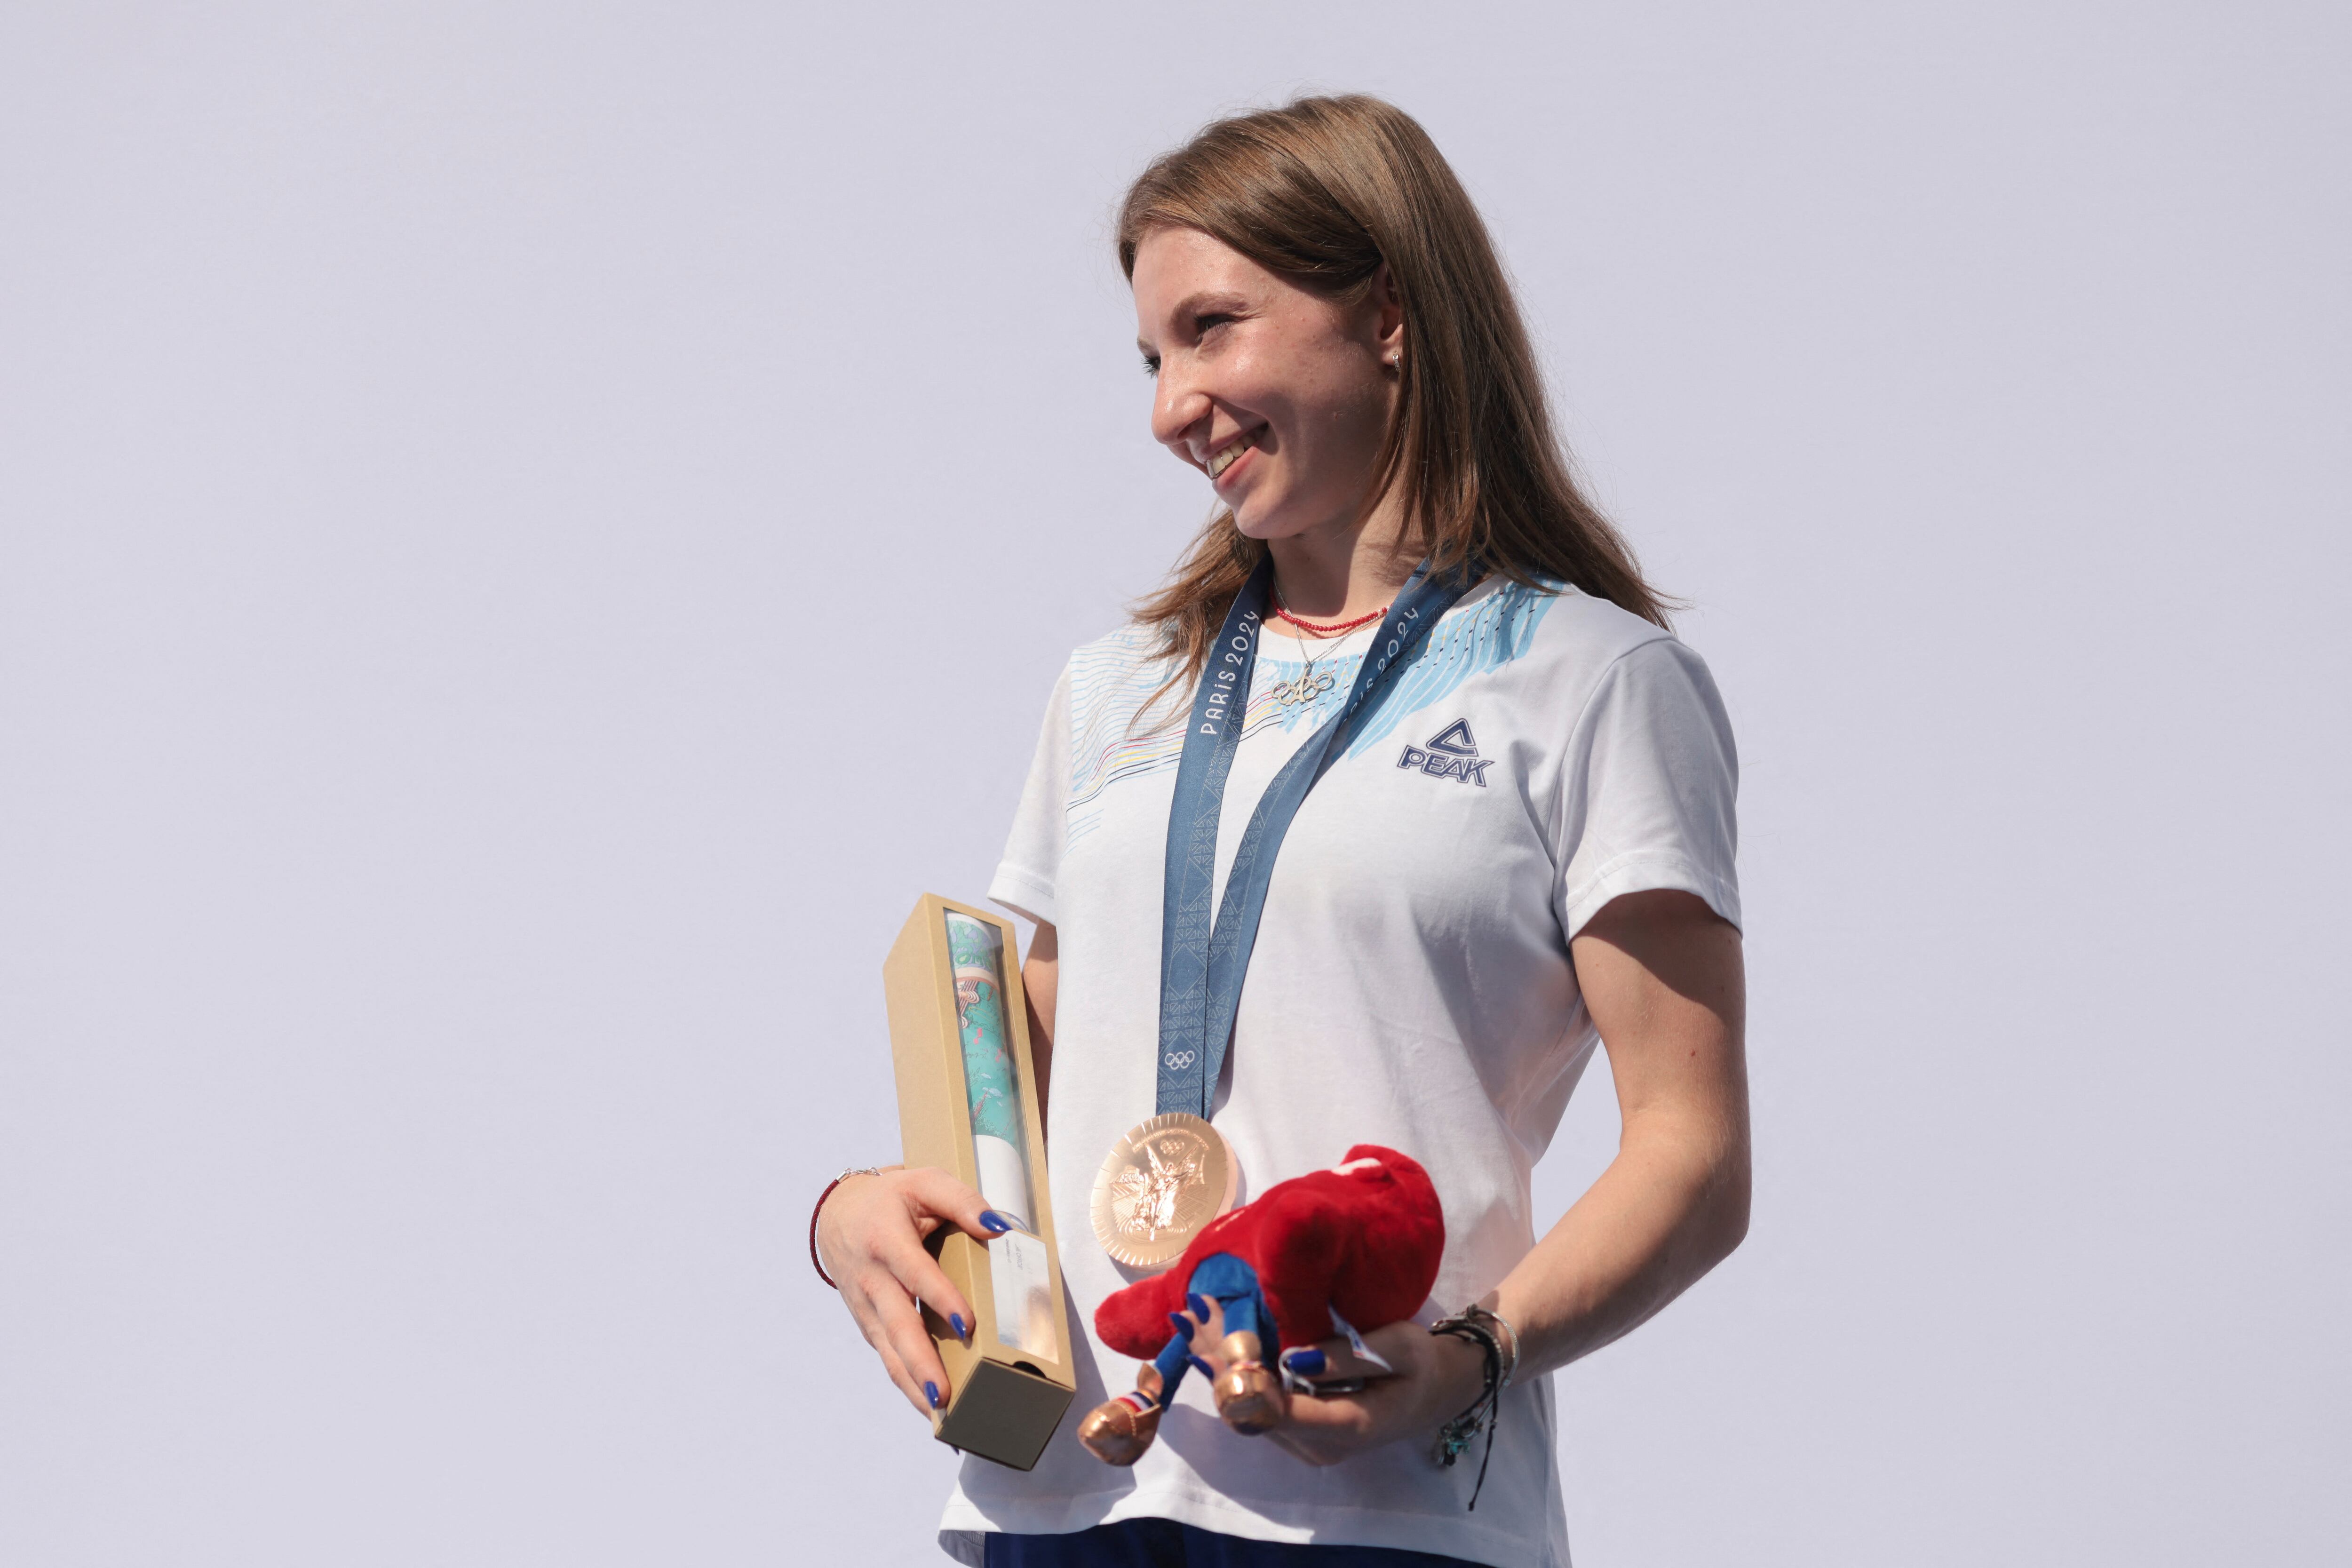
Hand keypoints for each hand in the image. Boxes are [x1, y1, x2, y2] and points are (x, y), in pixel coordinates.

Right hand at [817, 1166, 1012, 1418]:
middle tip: (944, 1393)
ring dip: (912, 1382)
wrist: (837, 1214)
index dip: (939, 1296)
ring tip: (940, 1412)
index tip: (965, 1322)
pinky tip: (928, 1406)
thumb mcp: (925, 1182)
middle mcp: (872, 1277)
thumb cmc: (891, 1198)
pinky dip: (905, 1382)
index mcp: (885, 1238)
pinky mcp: (867, 1323)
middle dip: (920, 1361)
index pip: (915, 1271)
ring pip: (888, 1349)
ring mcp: (866, 1305)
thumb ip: (962, 1200)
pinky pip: (886, 1355)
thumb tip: (998, 1227)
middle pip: (896, 1324)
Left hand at [1178, 1308, 1489, 1467]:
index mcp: (1346, 1427)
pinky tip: (1212, 1334)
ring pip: (1245, 1408)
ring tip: (1193, 1316)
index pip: (1277, 1410)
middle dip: (1218, 1362)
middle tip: (1189, 1313)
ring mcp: (1303, 1443)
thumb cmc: (1420, 1363)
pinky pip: (1254, 1404)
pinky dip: (1233, 1370)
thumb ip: (1348, 1356)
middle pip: (1251, 1410)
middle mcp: (1316, 1446)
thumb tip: (1294, 1358)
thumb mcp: (1398, 1348)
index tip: (1210, 1337)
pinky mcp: (1295, 1430)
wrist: (1436, 1390)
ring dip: (1220, 1363)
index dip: (1238, 1376)